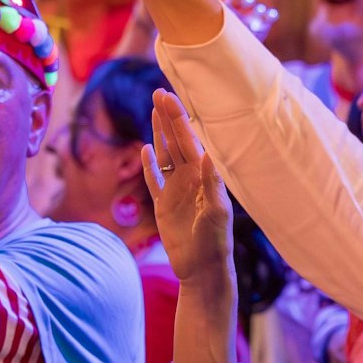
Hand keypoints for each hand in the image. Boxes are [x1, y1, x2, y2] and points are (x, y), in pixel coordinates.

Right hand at [144, 90, 233, 281]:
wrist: (202, 269)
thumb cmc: (214, 242)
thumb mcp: (216, 213)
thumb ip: (212, 184)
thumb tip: (208, 155)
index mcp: (203, 176)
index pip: (189, 141)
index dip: (178, 118)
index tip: (168, 98)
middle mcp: (190, 179)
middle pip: (176, 141)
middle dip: (168, 117)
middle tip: (158, 92)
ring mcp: (176, 190)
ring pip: (165, 155)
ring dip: (159, 134)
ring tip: (154, 111)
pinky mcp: (163, 206)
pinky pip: (155, 180)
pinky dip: (149, 166)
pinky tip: (146, 150)